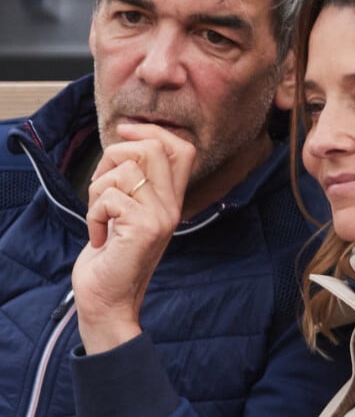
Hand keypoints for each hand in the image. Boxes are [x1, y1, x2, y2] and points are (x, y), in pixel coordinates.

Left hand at [72, 123, 195, 353]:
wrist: (107, 301)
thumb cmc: (111, 255)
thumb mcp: (128, 213)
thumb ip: (135, 183)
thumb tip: (122, 144)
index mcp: (171, 199)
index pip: (184, 149)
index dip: (153, 131)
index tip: (124, 134)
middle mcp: (172, 205)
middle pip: (153, 148)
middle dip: (114, 155)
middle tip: (101, 182)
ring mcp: (161, 217)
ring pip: (125, 170)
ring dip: (97, 189)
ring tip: (98, 215)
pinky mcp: (143, 229)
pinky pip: (109, 197)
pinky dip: (92, 214)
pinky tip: (98, 235)